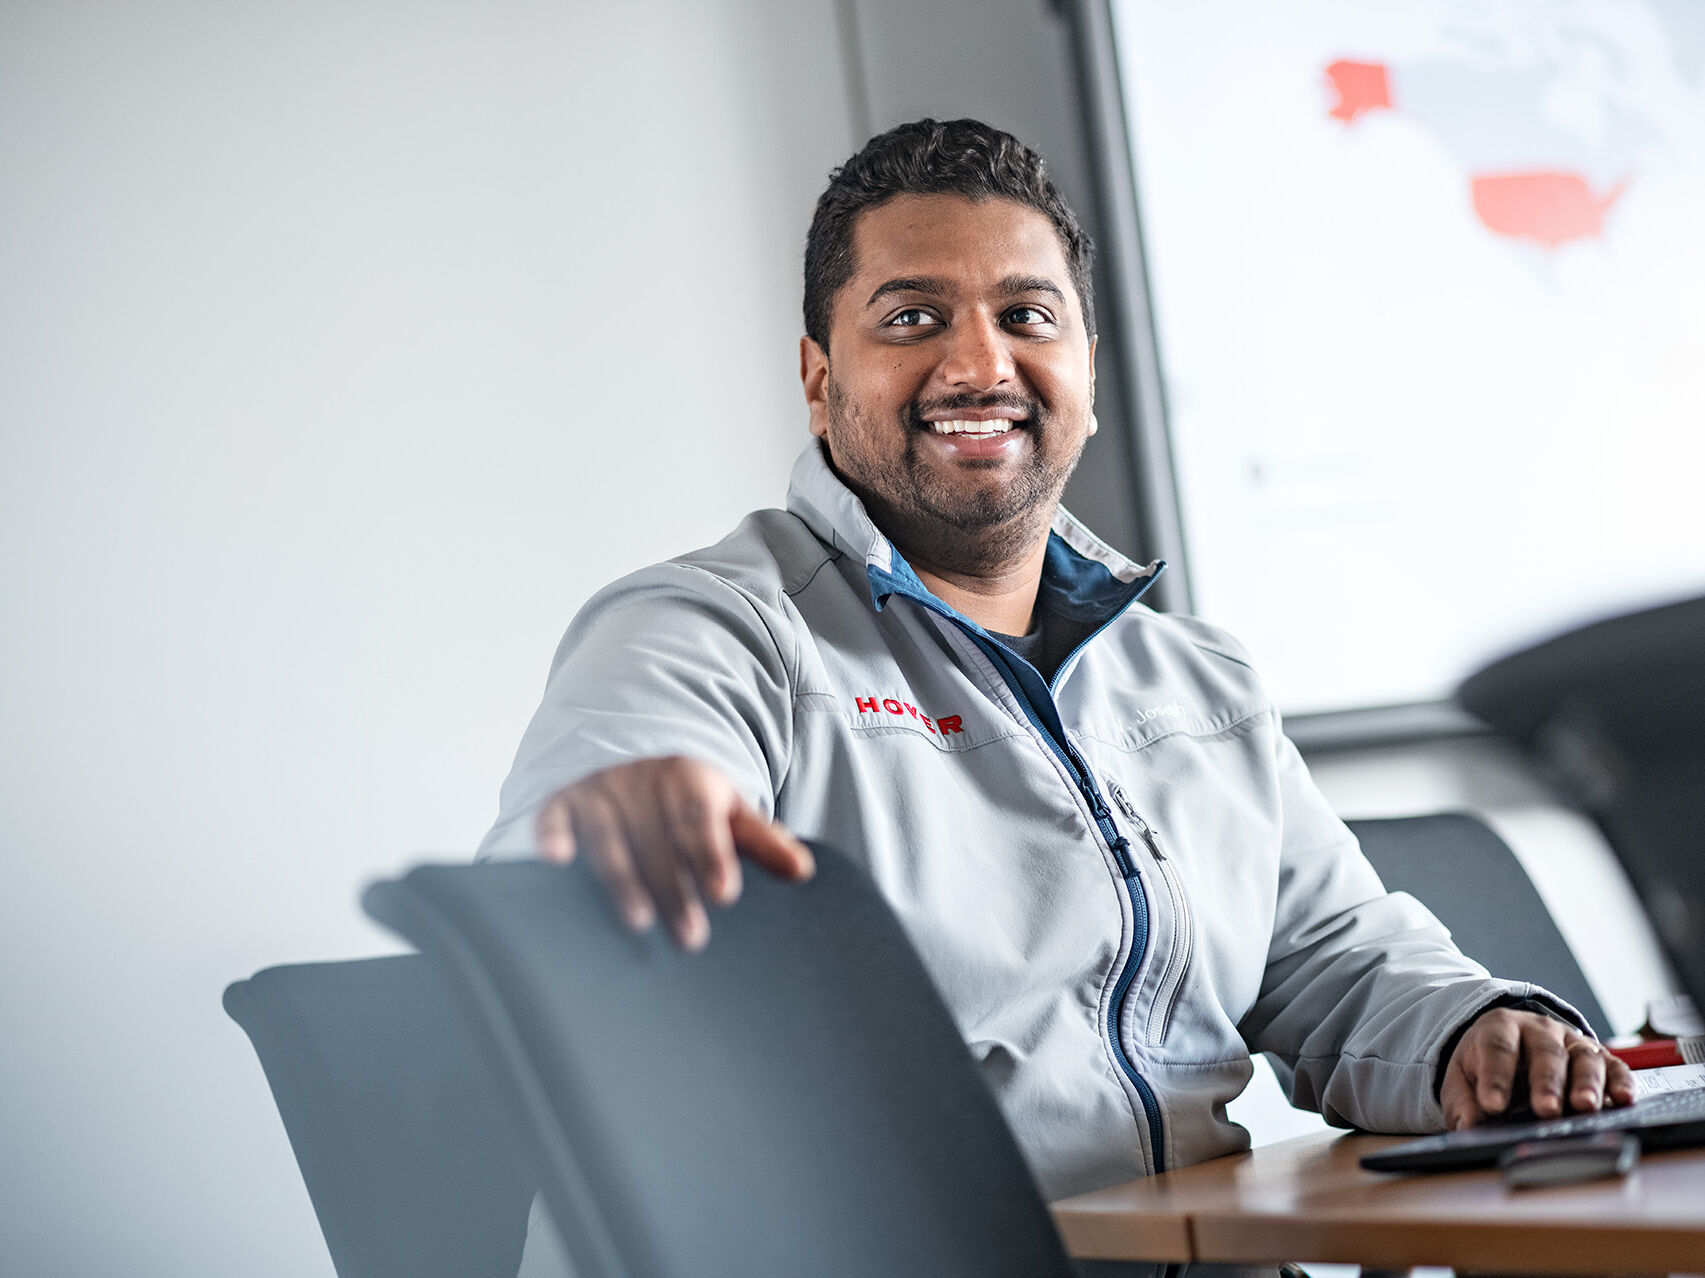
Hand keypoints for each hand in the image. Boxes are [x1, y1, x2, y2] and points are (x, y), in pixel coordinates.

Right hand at [533, 756, 813, 949]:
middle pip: (656, 839)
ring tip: (637, 921)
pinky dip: (551, 836)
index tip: (724, 895)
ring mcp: (600, 791)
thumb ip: (763, 842)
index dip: (711, 856)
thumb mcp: (730, 813)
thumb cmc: (691, 803)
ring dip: (621, 878)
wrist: (637, 761)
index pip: (700, 820)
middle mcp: (642, 782)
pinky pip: (553, 817)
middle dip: (673, 889)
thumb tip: (803, 870)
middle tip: (691, 937)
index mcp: (689, 782)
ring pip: (609, 836)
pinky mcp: (563, 801)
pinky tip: (555, 861)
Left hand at [1440, 1007, 1635, 1128]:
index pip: (1497, 1048)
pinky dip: (1621, 1082)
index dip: (1496, 1076)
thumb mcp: (1462, 1077)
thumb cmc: (1485, 1063)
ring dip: (1587, 1084)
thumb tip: (1469, 1129)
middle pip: (1545, 1053)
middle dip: (1546, 1083)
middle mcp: (1539, 1030)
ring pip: (1583, 1058)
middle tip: (1546, 1110)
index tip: (1492, 1105)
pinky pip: (1614, 1066)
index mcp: (1500, 1028)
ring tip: (1586, 1107)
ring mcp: (1571, 1042)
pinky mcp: (1597, 1057)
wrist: (1509, 1042)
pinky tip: (1624, 1100)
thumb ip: (1463, 1102)